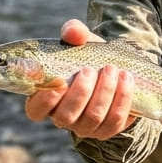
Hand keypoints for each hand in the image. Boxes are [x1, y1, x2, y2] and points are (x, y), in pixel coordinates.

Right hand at [23, 20, 136, 138]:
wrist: (117, 69)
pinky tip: (126, 78)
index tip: (59, 83)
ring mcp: (86, 127)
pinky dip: (122, 98)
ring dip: (104, 92)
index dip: (44, 101)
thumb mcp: (79, 43)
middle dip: (80, 92)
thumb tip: (74, 32)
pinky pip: (115, 119)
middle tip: (89, 70)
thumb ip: (73, 32)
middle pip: (66, 116)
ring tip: (112, 69)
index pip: (35, 111)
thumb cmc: (88, 57)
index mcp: (47, 99)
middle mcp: (64, 118)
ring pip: (93, 117)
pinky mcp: (108, 129)